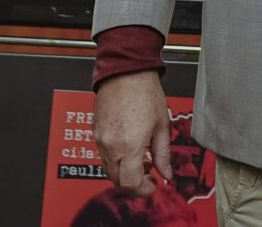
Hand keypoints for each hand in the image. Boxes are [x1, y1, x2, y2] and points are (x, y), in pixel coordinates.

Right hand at [94, 70, 170, 198]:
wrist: (126, 71)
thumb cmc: (145, 92)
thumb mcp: (162, 125)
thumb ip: (163, 154)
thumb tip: (166, 174)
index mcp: (129, 146)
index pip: (130, 183)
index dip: (143, 190)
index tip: (153, 185)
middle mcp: (111, 146)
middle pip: (117, 180)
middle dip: (133, 183)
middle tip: (148, 176)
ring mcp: (100, 139)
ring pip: (107, 169)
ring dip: (122, 172)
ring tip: (140, 161)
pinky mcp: (95, 132)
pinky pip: (102, 154)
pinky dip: (114, 159)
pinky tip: (128, 150)